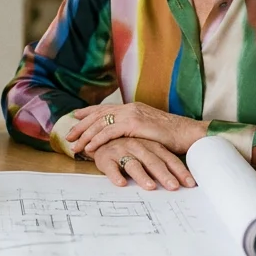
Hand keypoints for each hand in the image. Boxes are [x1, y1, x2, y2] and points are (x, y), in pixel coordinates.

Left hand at [66, 102, 206, 156]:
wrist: (187, 133)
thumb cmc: (171, 136)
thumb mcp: (148, 130)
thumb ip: (134, 129)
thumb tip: (123, 137)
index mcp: (132, 108)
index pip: (105, 109)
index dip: (88, 112)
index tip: (75, 116)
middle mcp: (129, 108)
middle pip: (98, 115)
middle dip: (81, 125)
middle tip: (68, 135)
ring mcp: (131, 114)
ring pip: (101, 123)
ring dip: (85, 135)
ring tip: (74, 145)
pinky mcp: (134, 123)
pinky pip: (109, 132)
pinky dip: (97, 139)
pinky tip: (89, 147)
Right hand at [91, 137, 194, 190]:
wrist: (100, 139)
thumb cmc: (129, 149)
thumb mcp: (148, 152)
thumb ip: (162, 164)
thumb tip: (182, 183)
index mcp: (151, 146)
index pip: (169, 159)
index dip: (179, 171)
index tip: (190, 184)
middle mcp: (138, 147)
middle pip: (153, 162)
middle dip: (164, 175)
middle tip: (174, 187)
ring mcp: (122, 151)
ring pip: (133, 164)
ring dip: (142, 176)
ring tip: (151, 187)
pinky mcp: (106, 157)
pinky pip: (111, 167)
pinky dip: (116, 175)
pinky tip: (121, 183)